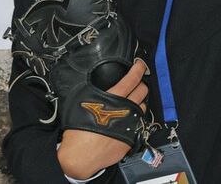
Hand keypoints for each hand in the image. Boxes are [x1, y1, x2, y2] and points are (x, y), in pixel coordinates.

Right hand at [57, 59, 149, 179]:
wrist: (81, 156)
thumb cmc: (78, 129)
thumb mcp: (80, 101)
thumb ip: (92, 89)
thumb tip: (96, 82)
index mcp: (113, 98)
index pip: (132, 79)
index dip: (138, 69)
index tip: (140, 65)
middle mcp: (125, 110)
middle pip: (142, 91)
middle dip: (141, 84)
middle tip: (137, 82)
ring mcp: (130, 124)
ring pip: (143, 107)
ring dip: (139, 101)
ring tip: (133, 100)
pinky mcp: (131, 137)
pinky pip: (138, 123)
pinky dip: (135, 118)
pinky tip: (128, 118)